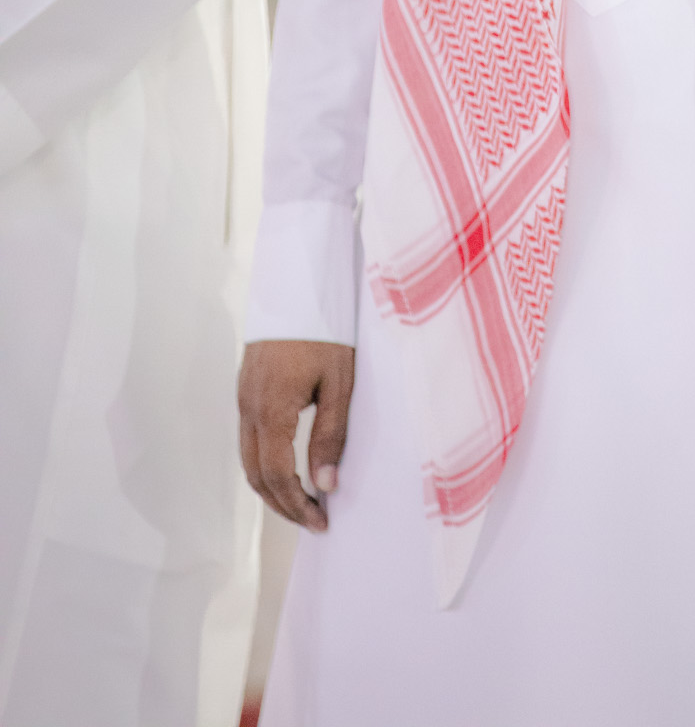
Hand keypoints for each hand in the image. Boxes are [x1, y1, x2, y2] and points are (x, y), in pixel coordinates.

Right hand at [238, 339, 354, 533]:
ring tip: (302, 500)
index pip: (277, 476)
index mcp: (271, 410)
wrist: (298, 284)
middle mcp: (249, 407)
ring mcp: (243, 397)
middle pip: (256, 475)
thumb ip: (330, 434)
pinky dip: (265, 463)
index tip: (320, 522)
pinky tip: (288, 465)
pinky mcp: (246, 386)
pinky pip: (248, 438)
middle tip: (312, 519)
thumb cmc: (325, 329)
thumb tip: (326, 484)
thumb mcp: (339, 382)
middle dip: (282, 504)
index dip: (297, 506)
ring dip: (271, 487)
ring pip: (247, 459)